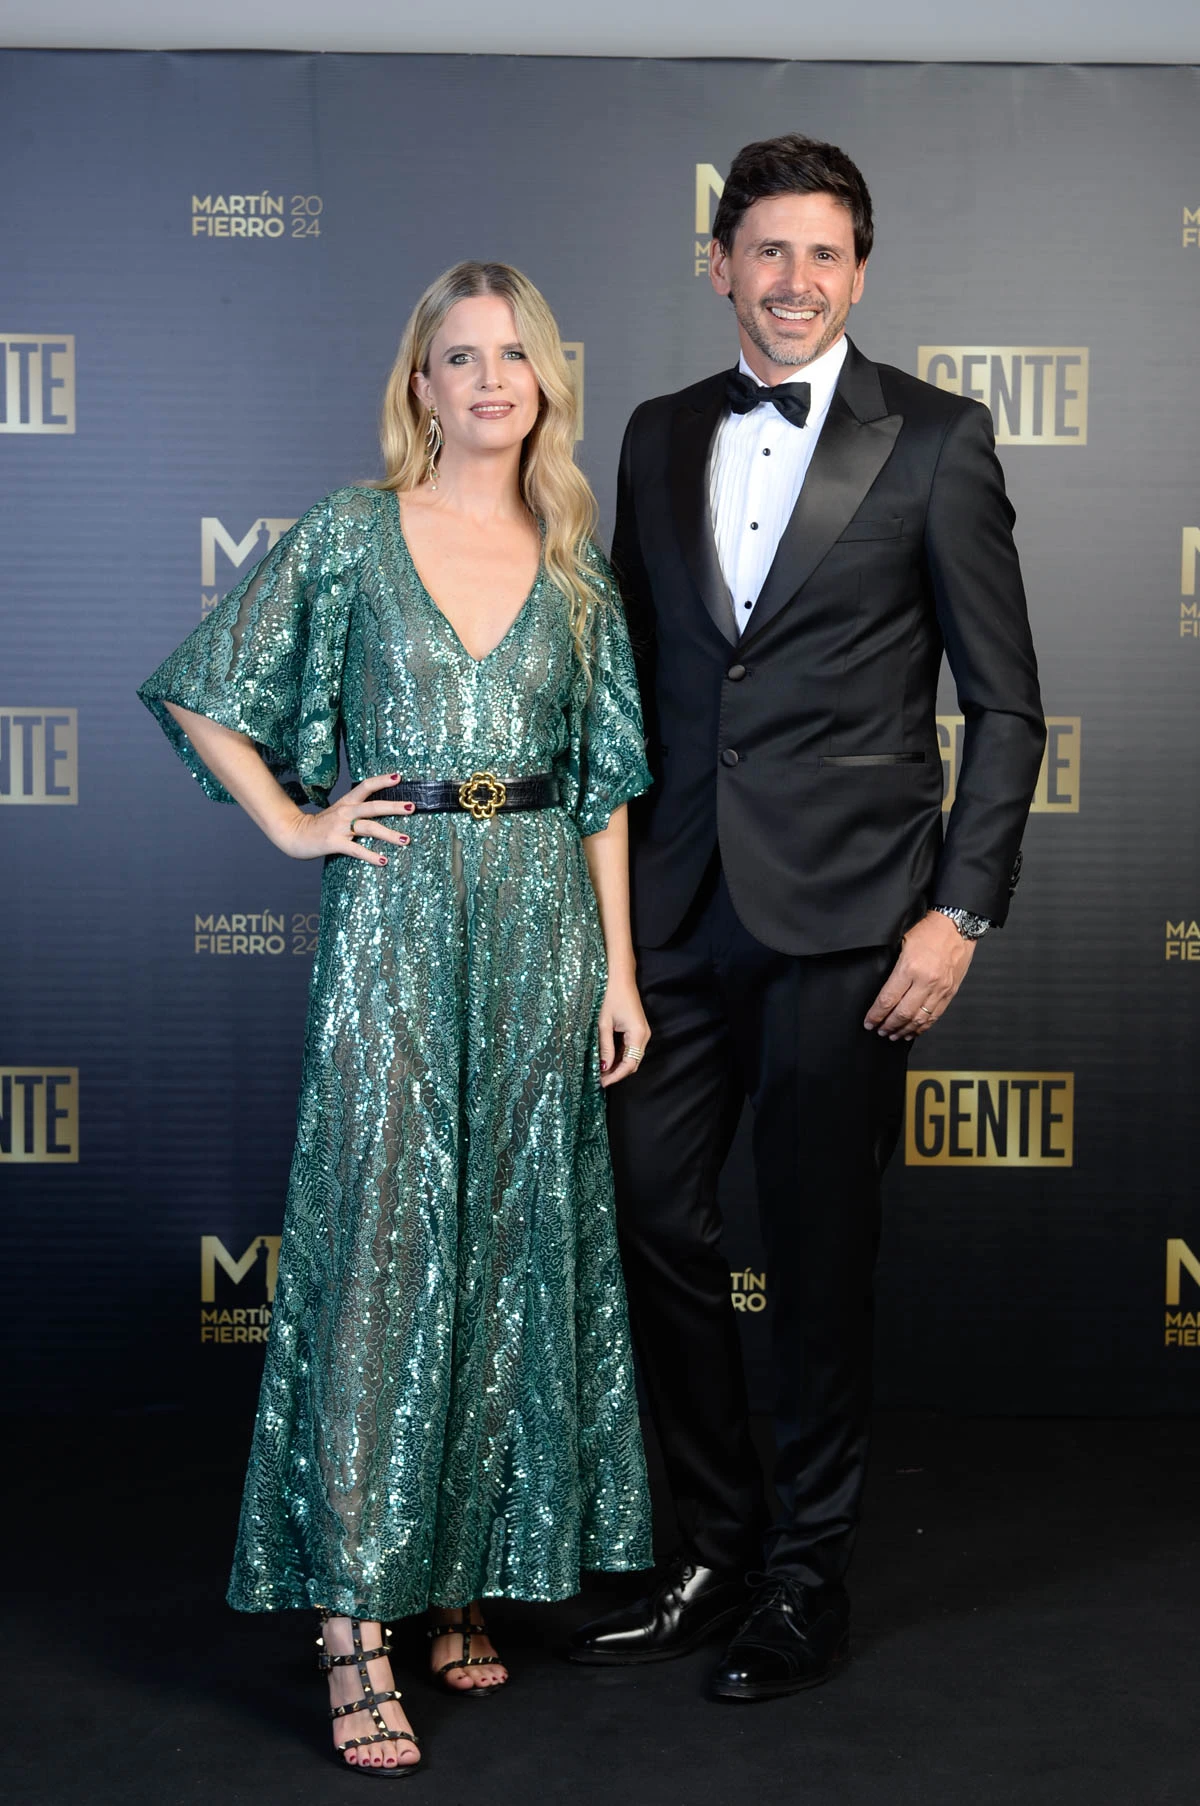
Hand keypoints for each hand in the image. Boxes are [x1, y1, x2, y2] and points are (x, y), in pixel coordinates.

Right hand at [278, 773, 415, 865]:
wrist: (294, 834)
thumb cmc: (320, 825)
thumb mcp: (338, 812)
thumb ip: (356, 810)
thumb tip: (380, 810)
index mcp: (346, 802)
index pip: (366, 786)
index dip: (382, 780)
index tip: (399, 777)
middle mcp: (345, 812)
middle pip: (373, 806)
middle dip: (394, 807)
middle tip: (412, 807)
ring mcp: (339, 827)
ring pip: (369, 828)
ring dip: (389, 834)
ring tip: (406, 840)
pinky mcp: (334, 843)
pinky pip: (356, 850)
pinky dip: (371, 856)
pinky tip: (384, 861)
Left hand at [597, 972, 650, 1088]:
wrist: (620, 978)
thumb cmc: (610, 996)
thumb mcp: (604, 1023)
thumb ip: (605, 1047)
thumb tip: (604, 1067)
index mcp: (638, 1034)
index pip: (629, 1064)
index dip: (616, 1076)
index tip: (602, 1083)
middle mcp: (644, 1036)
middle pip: (633, 1063)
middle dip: (617, 1073)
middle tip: (599, 1079)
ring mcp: (642, 1033)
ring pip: (632, 1058)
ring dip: (618, 1066)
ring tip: (601, 1072)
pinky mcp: (637, 1030)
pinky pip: (630, 1049)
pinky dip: (620, 1057)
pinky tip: (607, 1060)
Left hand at [864, 911, 975, 1040]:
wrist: (958, 925)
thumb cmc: (928, 930)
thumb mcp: (902, 942)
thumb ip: (893, 967)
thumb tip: (880, 988)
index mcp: (910, 968)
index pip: (888, 999)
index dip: (876, 1015)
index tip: (869, 1022)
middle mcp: (926, 981)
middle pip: (903, 1014)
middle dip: (888, 1026)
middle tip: (879, 1031)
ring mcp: (940, 989)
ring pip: (920, 1019)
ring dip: (904, 1030)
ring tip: (893, 1035)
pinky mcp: (950, 992)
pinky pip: (935, 1015)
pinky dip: (923, 1026)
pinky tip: (913, 1031)